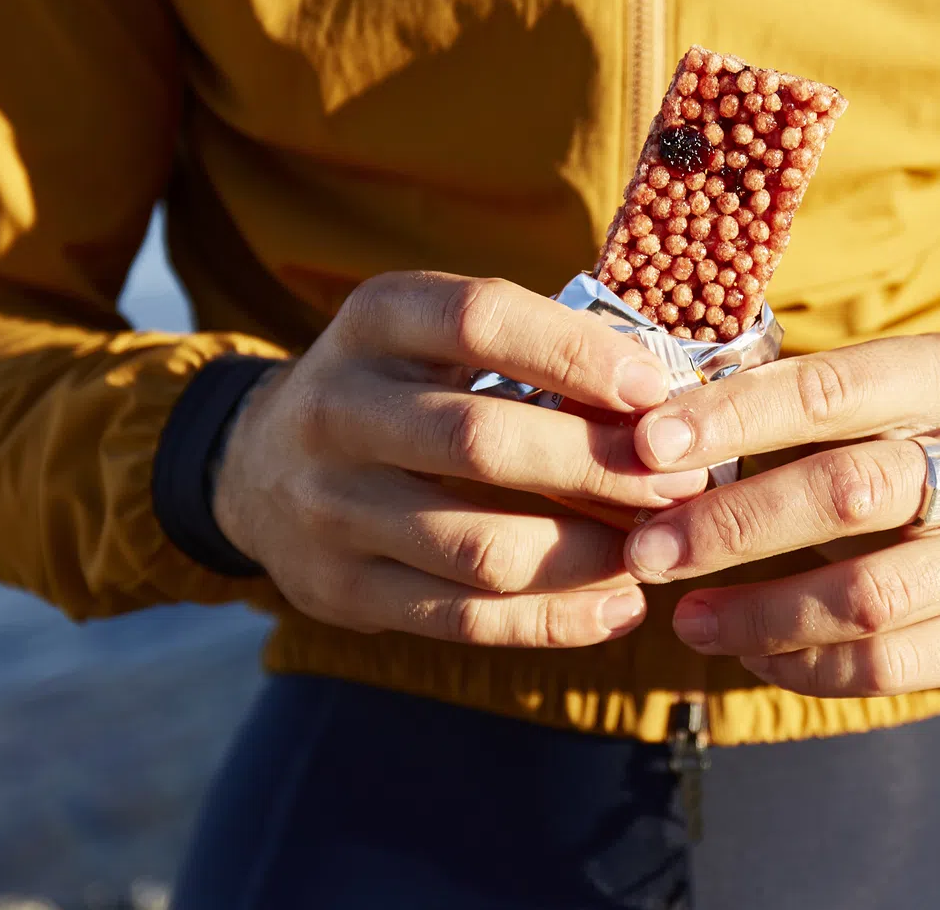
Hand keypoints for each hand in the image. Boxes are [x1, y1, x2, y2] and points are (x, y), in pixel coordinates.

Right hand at [212, 271, 708, 646]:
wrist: (257, 466)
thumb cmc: (400, 389)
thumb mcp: (435, 336)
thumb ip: (532, 350)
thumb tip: (670, 398)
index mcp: (376, 321)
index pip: (479, 319)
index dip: (575, 353)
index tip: (656, 389)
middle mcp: (338, 407)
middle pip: (482, 442)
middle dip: (599, 468)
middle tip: (682, 484)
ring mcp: (329, 505)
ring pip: (478, 546)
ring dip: (588, 555)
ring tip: (659, 550)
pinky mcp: (337, 589)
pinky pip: (460, 618)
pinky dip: (552, 620)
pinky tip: (618, 608)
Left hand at [622, 334, 939, 697]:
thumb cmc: (893, 455)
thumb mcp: (856, 411)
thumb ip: (774, 412)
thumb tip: (650, 439)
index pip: (831, 387)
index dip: (736, 416)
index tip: (650, 445)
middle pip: (851, 490)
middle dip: (734, 524)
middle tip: (648, 552)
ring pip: (870, 593)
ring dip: (760, 612)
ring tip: (687, 620)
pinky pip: (889, 665)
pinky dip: (807, 664)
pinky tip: (753, 653)